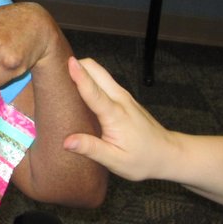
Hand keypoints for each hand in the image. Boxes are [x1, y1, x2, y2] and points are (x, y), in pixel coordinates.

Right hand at [61, 57, 177, 180]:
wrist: (168, 154)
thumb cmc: (143, 159)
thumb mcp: (116, 161)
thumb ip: (91, 149)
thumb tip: (67, 142)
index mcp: (116, 115)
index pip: (94, 91)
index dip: (79, 76)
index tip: (67, 62)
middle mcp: (120, 100)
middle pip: (97, 71)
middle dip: (77, 64)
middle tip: (54, 68)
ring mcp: (123, 96)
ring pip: (100, 73)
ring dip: (83, 69)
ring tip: (61, 75)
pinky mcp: (124, 98)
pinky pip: (104, 81)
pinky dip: (90, 77)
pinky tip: (79, 88)